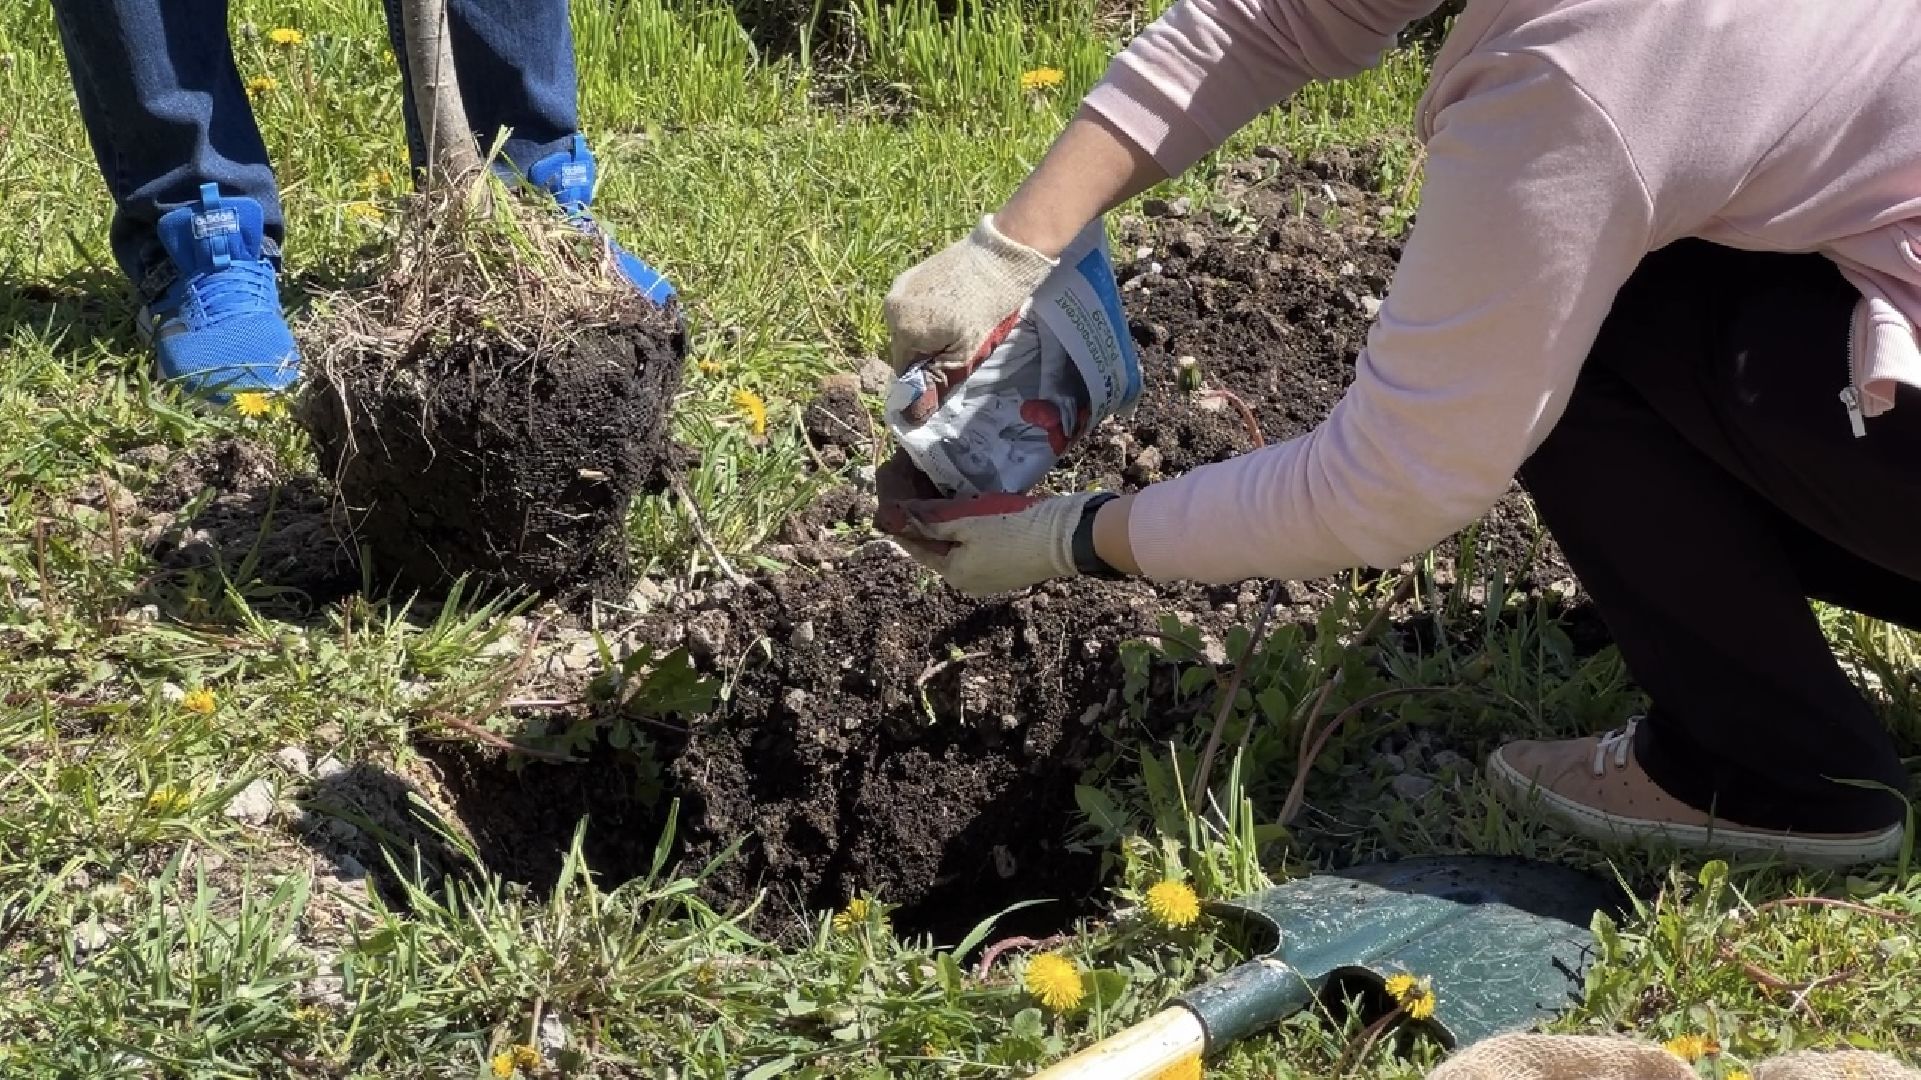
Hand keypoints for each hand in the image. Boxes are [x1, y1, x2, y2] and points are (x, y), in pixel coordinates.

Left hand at [880, 490, 1112, 595]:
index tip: (893, 500)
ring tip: (942, 497)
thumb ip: (931, 520)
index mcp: (954, 573)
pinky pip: (979, 548)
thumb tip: (898, 516)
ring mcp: (991, 577)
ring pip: (959, 548)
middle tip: (917, 492)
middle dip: (927, 522)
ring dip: (950, 525)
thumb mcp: (966, 519)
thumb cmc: (1014, 527)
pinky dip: (970, 531)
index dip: (903, 523)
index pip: (916, 546)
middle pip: (938, 548)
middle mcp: (968, 581)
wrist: (1067, 536)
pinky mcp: (1009, 568)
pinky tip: (972, 510)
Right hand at [883, 216, 1056, 396]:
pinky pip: (914, 304)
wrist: (1001, 256)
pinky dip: (930, 311)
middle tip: (959, 343)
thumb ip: (936, 382)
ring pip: (910, 324)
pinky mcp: (913, 272)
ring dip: (929, 331)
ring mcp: (901, 286)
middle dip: (928, 350)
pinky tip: (955, 305)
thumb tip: (914, 414)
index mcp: (901, 329)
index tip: (949, 367)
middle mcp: (891, 307)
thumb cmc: (985, 308)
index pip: (903, 368)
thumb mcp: (964, 354)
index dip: (926, 373)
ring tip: (959, 321)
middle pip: (905, 345)